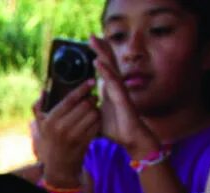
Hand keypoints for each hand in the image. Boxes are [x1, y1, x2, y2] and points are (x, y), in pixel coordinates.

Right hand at [33, 82, 100, 187]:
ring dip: (96, 109)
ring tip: (94, 108)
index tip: (91, 81)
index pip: (70, 99)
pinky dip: (98, 119)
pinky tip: (95, 118)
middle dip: (91, 99)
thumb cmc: (50, 143)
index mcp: (50, 121)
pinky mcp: (85, 142)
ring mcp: (74, 136)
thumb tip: (43, 91)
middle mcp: (62, 128)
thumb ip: (38, 108)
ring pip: (93, 114)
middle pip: (84, 105)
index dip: (82, 88)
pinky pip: (97, 124)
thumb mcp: (39, 127)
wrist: (59, 168)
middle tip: (93, 97)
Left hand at [89, 37, 162, 162]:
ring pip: (111, 68)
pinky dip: (105, 71)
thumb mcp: (98, 119)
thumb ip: (91, 113)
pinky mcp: (122, 97)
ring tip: (94, 41)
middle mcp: (115, 87)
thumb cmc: (117, 130)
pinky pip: (113, 81)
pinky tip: (98, 62)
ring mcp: (120, 90)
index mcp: (109, 90)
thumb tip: (78, 115)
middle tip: (91, 36)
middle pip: (108, 63)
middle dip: (100, 49)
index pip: (103, 69)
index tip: (90, 45)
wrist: (131, 139)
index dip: (99, 56)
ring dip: (102, 54)